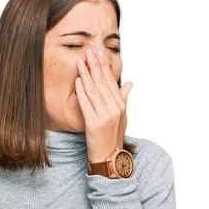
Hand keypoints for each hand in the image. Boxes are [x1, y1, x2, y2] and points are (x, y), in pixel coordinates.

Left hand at [75, 48, 132, 162]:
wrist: (109, 156)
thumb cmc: (114, 136)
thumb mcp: (122, 116)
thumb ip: (124, 97)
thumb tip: (130, 83)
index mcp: (121, 105)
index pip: (111, 81)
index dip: (104, 66)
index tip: (99, 54)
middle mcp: (114, 109)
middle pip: (102, 83)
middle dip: (95, 65)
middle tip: (89, 51)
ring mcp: (104, 116)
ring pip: (93, 90)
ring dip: (86, 74)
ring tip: (81, 61)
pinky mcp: (93, 123)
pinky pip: (86, 104)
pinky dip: (81, 91)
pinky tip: (78, 80)